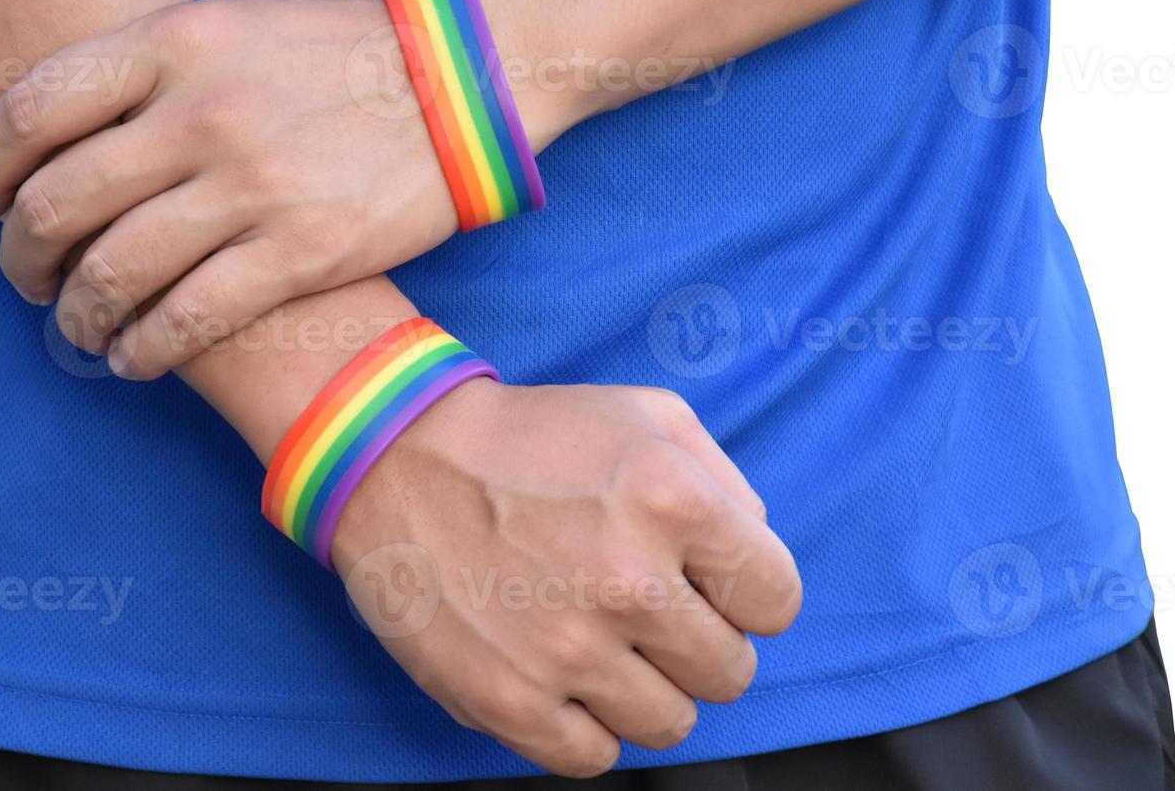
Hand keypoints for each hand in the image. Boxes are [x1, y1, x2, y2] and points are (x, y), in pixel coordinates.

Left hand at [0, 0, 549, 379]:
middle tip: (27, 276)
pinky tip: (135, 357)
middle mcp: (200, 115)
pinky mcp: (301, 251)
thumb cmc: (357, 40)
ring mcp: (251, 187)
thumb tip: (100, 93)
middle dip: (22, 255)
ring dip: (78, 314)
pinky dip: (145, 349)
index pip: (34, 112)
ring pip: (115, 273)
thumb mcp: (248, 6)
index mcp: (175, 44)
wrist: (472, 78)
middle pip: (58, 203)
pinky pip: (191, 318)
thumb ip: (167, 44)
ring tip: (79, 328)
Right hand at [329, 381, 800, 777]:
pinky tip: (569, 680)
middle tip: (654, 615)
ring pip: (671, 725)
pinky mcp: (509, 700)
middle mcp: (629, 581)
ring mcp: (567, 649)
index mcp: (675, 502)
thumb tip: (755, 556)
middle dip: (703, 645)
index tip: (711, 587)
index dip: (750, 596)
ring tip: (610, 646)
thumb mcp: (650, 418)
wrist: (397, 459)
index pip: (777, 603)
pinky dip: (589, 728)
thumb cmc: (531, 439)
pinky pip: (594, 758)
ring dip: (651, 691)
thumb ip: (728, 486)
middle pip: (730, 672)